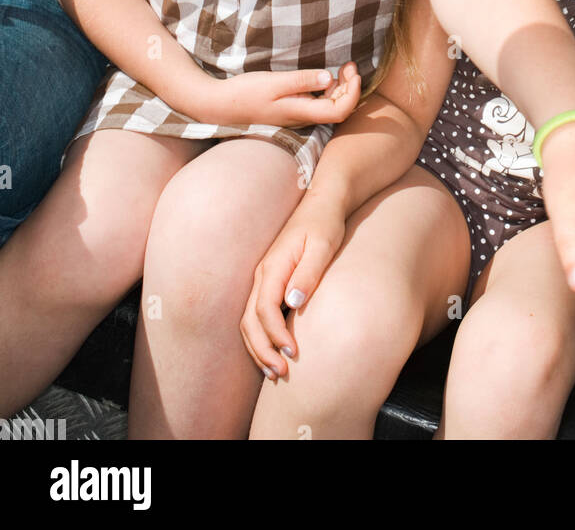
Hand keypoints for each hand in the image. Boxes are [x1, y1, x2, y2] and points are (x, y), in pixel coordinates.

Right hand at [201, 61, 361, 128]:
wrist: (222, 104)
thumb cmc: (246, 92)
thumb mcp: (275, 82)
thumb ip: (302, 81)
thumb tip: (328, 78)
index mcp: (301, 112)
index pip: (340, 111)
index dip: (353, 93)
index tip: (352, 71)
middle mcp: (303, 117)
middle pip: (339, 109)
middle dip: (350, 87)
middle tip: (350, 64)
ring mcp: (298, 114)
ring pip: (330, 105)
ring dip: (341, 87)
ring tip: (343, 67)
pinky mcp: (292, 108)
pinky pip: (318, 102)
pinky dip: (328, 89)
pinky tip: (324, 76)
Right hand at [241, 196, 346, 379]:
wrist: (323, 202)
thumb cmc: (325, 223)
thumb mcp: (323, 245)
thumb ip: (308, 273)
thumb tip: (292, 302)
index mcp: (273, 266)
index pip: (264, 309)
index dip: (275, 335)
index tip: (293, 353)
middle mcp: (263, 274)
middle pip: (249, 320)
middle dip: (262, 350)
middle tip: (281, 373)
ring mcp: (264, 277)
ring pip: (249, 320)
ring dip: (258, 347)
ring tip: (275, 371)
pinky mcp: (271, 281)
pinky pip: (258, 314)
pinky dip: (262, 336)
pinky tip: (275, 349)